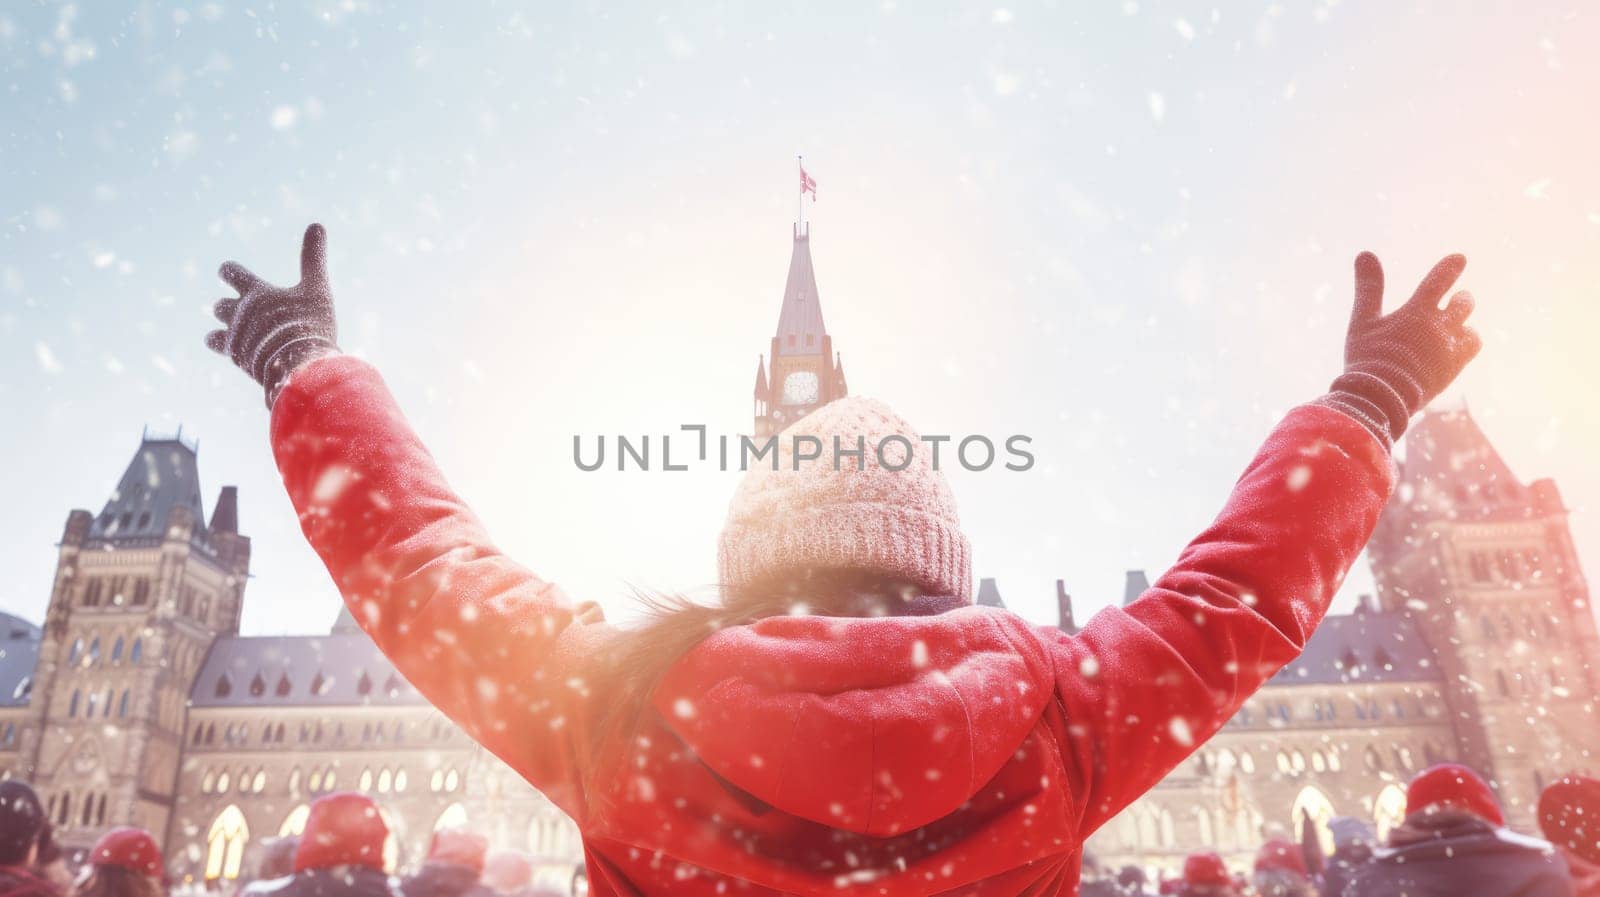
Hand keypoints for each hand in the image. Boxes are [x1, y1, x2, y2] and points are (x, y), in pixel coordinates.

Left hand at [205, 223, 339, 407]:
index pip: (232, 273)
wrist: (298, 365)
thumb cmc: (309, 325)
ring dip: (224, 327)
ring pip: (216, 327)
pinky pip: (218, 345)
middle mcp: (241, 313)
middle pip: (221, 305)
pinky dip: (225, 345)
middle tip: (238, 309)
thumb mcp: (317, 289)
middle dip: (229, 306)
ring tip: (236, 332)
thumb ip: (314, 259)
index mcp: (258, 293)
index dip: (229, 272)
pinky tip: (238, 349)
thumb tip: (316, 224)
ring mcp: (236, 335)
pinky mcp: (236, 356)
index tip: (228, 273)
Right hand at [1320, 252, 1482, 445]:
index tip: (1459, 258)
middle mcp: (1440, 327)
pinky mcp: (1454, 367)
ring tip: (1456, 326)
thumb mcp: (1362, 322)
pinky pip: (1471, 347)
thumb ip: (1367, 288)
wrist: (1383, 399)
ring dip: (1463, 323)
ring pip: (1470, 327)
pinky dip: (1465, 341)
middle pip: (1462, 303)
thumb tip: (1365, 253)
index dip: (1450, 268)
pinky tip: (1455, 345)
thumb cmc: (1368, 359)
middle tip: (1456, 299)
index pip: (1439, 281)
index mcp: (1417, 312)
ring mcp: (1450, 348)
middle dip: (1459, 299)